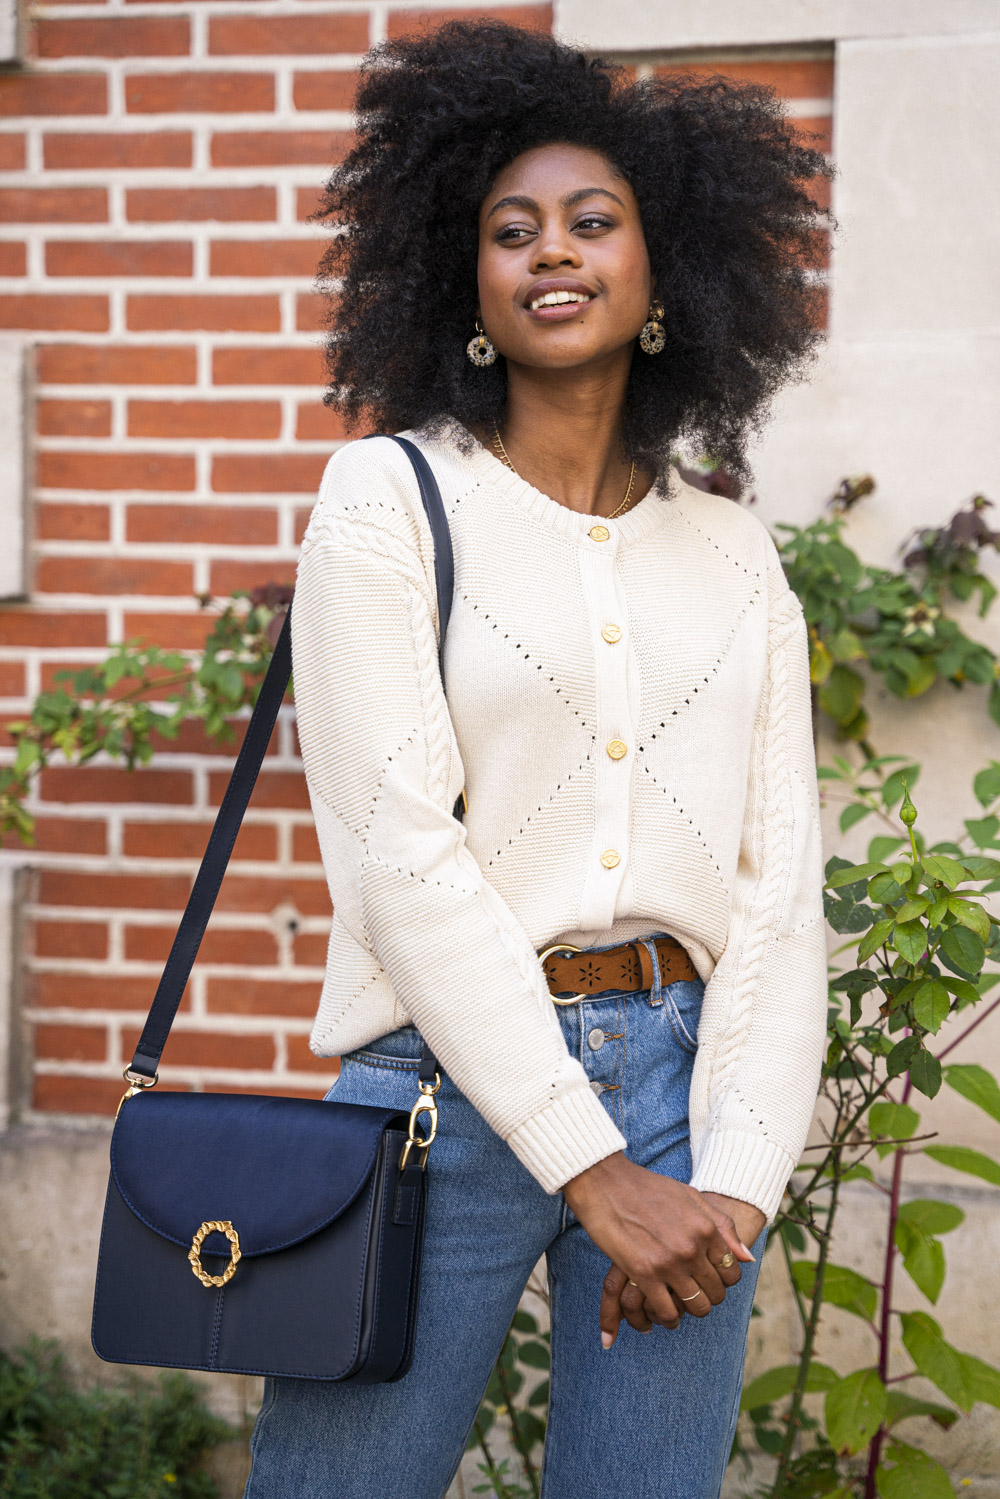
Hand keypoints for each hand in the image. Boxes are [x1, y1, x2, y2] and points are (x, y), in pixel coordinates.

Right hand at [562, 1153, 755, 1348]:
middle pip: (715, 1292)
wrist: (607, 1182)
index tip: (711, 1280)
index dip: (724, 1281)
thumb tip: (747, 1259)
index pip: (732, 1272)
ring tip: (680, 1309)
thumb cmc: (649, 1188)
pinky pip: (666, 1311)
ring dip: (689, 1311)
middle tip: (695, 1296)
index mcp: (706, 1228)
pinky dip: (667, 1319)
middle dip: (708, 1299)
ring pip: (695, 1306)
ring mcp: (669, 1262)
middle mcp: (692, 1247)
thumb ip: (723, 1226)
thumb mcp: (692, 1197)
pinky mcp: (644, 1273)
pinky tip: (663, 1315)